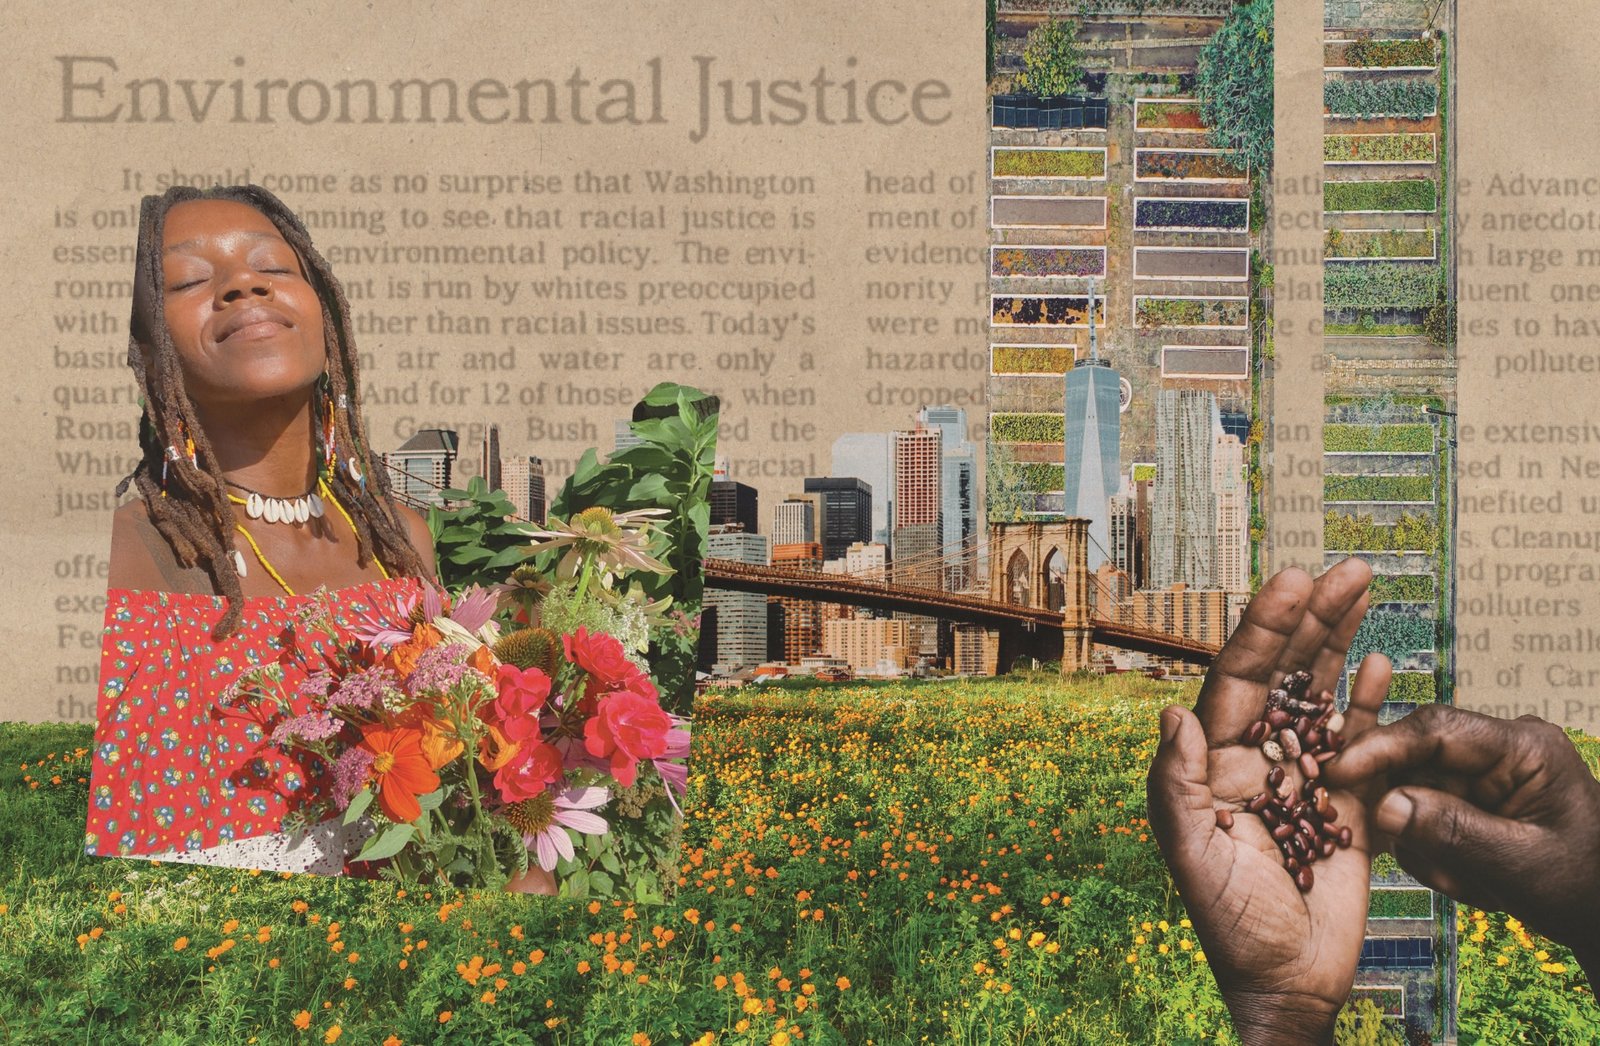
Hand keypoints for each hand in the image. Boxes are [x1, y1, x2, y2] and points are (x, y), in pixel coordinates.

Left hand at [1147, 559, 1388, 1045]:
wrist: (1285, 978)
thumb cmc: (1226, 922)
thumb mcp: (1191, 855)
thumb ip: (1176, 784)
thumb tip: (1172, 713)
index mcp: (1214, 759)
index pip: (1239, 679)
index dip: (1263, 630)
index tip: (1288, 583)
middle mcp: (1257, 754)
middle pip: (1285, 671)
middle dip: (1310, 618)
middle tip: (1341, 568)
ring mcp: (1303, 772)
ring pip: (1323, 692)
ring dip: (1340, 641)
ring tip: (1360, 586)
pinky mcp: (1348, 800)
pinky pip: (1362, 739)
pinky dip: (1373, 702)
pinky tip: (1381, 662)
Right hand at [1321, 704, 1599, 971]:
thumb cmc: (1582, 888)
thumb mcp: (1518, 864)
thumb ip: (1452, 830)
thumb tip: (1383, 805)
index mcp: (1523, 747)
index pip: (1436, 730)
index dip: (1381, 747)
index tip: (1338, 771)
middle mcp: (1499, 749)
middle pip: (1416, 760)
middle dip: (1404, 811)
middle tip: (1391, 847)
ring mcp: (1484, 775)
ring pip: (1414, 793)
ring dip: (1426, 843)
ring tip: (1467, 882)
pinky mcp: (1472, 800)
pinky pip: (1426, 816)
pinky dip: (1434, 853)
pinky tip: (1469, 880)